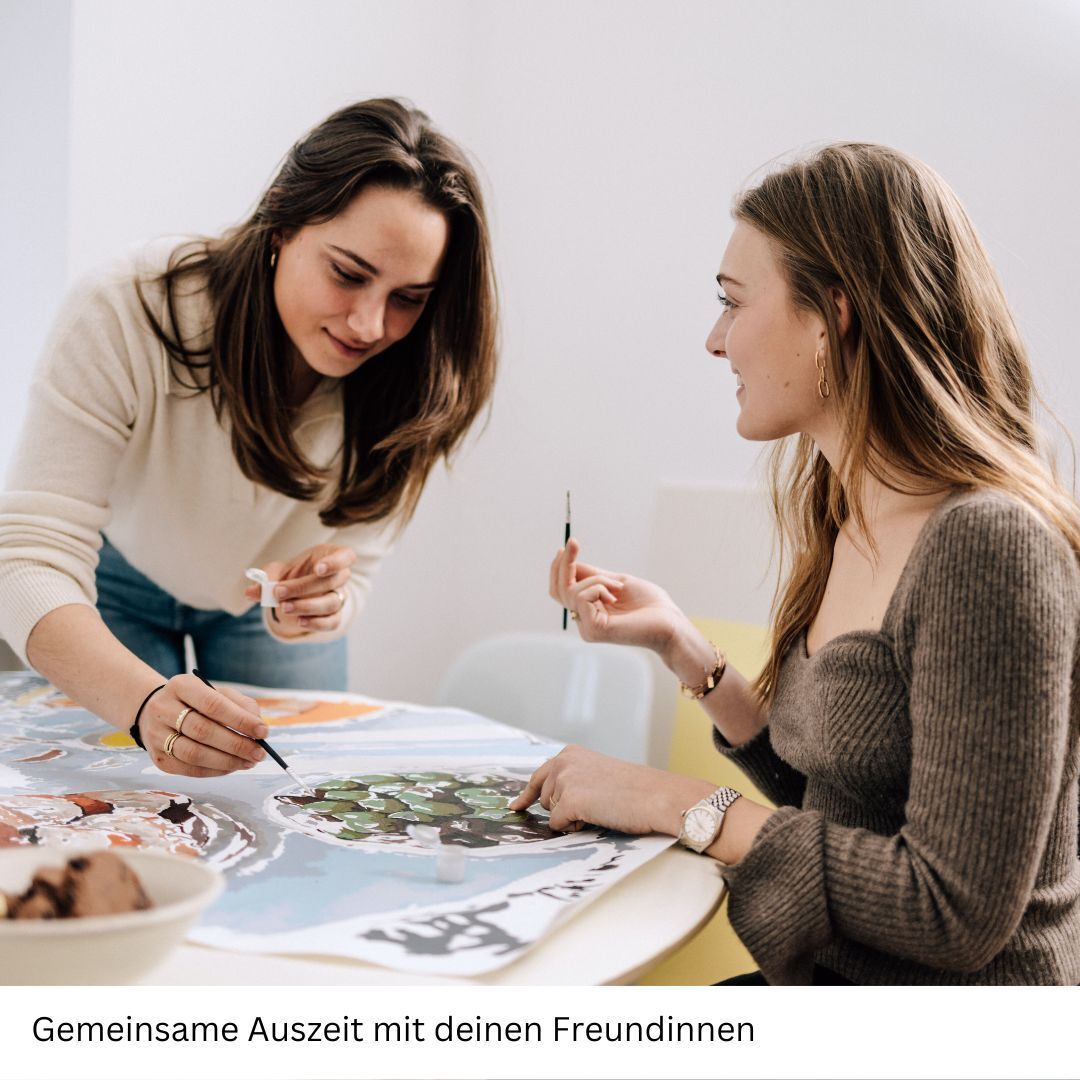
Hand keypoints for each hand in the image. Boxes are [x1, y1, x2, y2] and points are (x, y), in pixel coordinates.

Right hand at [136, 674, 268, 777]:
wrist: (155, 711)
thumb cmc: (197, 701)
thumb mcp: (218, 693)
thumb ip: (241, 705)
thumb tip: (259, 728)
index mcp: (181, 686)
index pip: (213, 705)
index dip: (240, 720)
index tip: (263, 731)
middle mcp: (163, 709)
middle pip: (203, 731)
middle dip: (237, 744)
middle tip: (259, 753)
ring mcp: (156, 736)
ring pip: (194, 754)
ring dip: (227, 761)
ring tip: (249, 762)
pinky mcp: (158, 759)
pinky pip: (189, 769)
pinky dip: (214, 771)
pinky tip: (231, 767)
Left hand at [244, 544, 355, 634]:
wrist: (293, 591)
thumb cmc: (291, 573)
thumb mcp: (277, 570)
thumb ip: (266, 578)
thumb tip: (252, 592)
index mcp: (330, 557)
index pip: (346, 556)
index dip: (336, 562)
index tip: (318, 569)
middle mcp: (340, 577)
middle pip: (332, 582)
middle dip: (303, 588)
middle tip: (278, 592)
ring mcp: (339, 597)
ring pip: (331, 603)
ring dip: (306, 606)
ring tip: (284, 607)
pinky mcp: (334, 615)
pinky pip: (332, 622)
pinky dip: (315, 623)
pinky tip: (299, 621)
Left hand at [508, 744, 711, 834]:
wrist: (656, 796)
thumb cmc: (635, 789)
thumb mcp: (598, 774)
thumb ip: (574, 779)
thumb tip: (548, 801)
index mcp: (570, 753)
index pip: (539, 775)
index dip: (527, 795)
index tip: (515, 806)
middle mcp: (562, 762)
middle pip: (544, 798)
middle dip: (561, 808)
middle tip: (593, 805)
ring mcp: (563, 780)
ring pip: (551, 813)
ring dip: (570, 817)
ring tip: (600, 808)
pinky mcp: (568, 800)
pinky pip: (558, 825)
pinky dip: (574, 827)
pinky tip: (595, 817)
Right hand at [549, 538, 684, 653]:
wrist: (669, 622)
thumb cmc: (650, 604)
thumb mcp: (617, 581)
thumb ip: (593, 576)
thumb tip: (570, 562)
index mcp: (589, 611)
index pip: (562, 590)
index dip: (561, 567)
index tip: (570, 544)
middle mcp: (584, 621)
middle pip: (558, 590)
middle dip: (563, 565)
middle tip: (573, 543)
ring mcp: (587, 627)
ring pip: (571, 591)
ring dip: (596, 579)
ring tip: (618, 587)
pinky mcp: (593, 629)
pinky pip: (582, 597)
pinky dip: (599, 587)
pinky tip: (616, 597)